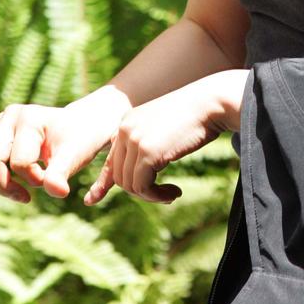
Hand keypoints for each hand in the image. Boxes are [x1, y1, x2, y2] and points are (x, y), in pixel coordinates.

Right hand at [0, 87, 131, 202]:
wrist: (82, 125)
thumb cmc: (80, 140)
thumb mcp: (76, 156)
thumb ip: (61, 173)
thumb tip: (58, 192)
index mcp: (30, 118)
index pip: (18, 162)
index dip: (33, 180)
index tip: (50, 181)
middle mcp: (11, 116)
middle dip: (5, 184)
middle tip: (26, 195)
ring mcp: (2, 123)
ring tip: (21, 188)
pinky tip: (16, 181)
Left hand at [84, 69, 248, 205]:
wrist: (211, 103)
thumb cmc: (195, 118)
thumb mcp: (163, 131)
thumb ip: (146, 147)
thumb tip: (136, 178)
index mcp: (127, 122)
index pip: (111, 159)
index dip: (103, 182)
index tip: (92, 200)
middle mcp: (125, 130)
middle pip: (120, 176)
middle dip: (140, 190)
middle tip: (165, 194)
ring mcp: (135, 140)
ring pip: (130, 185)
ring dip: (151, 196)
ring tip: (171, 194)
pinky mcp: (148, 153)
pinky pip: (143, 187)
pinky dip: (157, 196)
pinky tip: (175, 192)